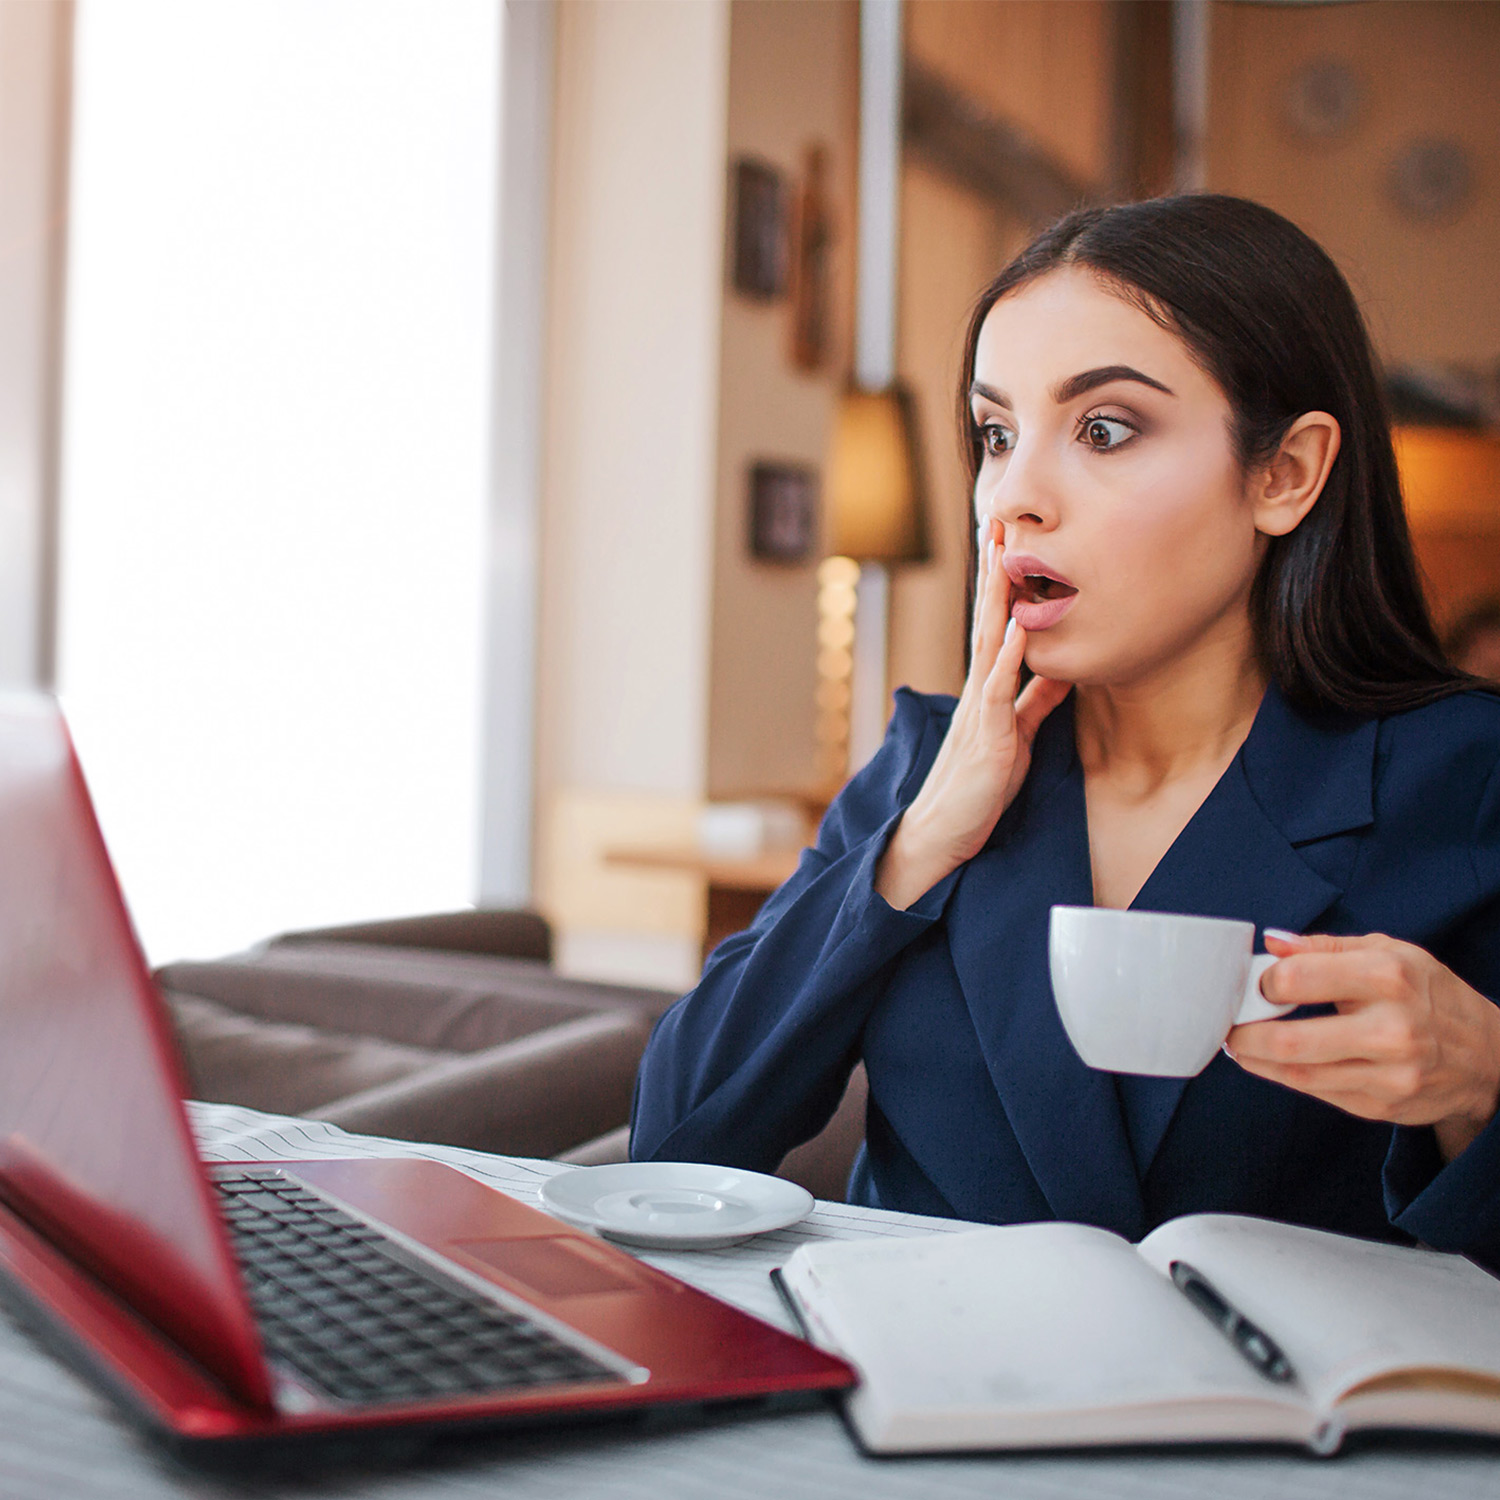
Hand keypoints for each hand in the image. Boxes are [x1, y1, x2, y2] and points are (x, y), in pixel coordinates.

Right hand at [875, 521, 1069, 909]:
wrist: (942, 833)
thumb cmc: (978, 790)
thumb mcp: (1017, 736)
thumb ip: (1036, 702)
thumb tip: (1061, 669)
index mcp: (987, 691)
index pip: (996, 627)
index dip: (1003, 586)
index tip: (1008, 543)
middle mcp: (979, 691)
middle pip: (988, 620)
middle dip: (994, 573)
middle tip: (998, 524)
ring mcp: (979, 710)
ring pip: (989, 642)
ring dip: (997, 598)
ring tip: (1004, 556)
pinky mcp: (987, 735)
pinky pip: (999, 688)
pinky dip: (1009, 654)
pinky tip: (1016, 624)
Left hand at [1226, 931, 1499, 1160]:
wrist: (1487, 1056)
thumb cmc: (1429, 994)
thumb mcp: (1390, 952)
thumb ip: (1326, 946)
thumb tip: (1272, 942)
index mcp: (1389, 978)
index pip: (1298, 979)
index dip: (1262, 981)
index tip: (1253, 982)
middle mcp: (1392, 1029)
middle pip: (1289, 1040)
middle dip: (1243, 1033)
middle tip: (1228, 1024)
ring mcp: (1388, 1074)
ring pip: (1297, 1073)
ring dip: (1255, 1059)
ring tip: (1239, 1043)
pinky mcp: (1381, 1106)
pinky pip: (1315, 1091)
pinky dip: (1282, 1076)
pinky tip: (1269, 1061)